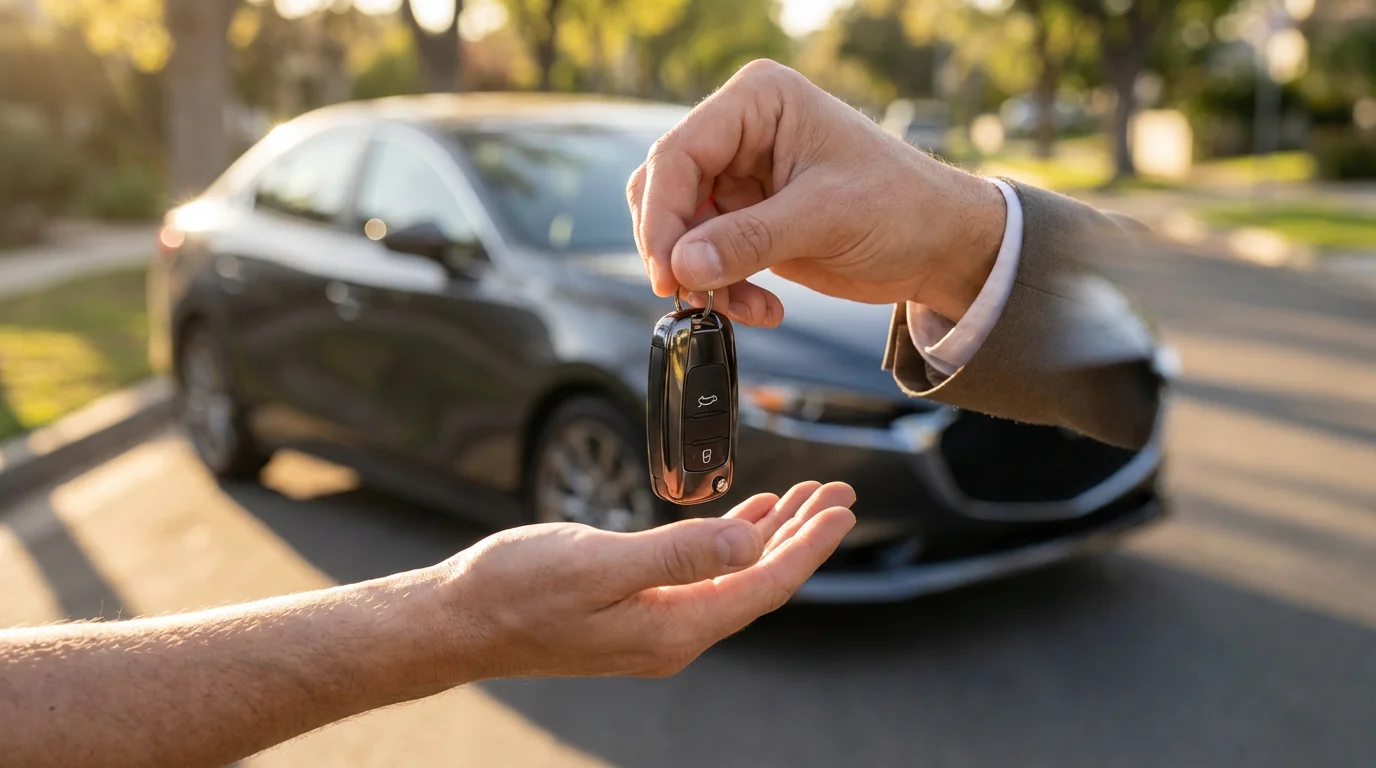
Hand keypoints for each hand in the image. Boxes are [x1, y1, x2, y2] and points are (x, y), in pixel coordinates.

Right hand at [438, 481, 855, 679]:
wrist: (456, 621)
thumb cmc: (515, 590)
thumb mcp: (598, 565)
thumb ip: (677, 554)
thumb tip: (751, 545)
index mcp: (673, 627)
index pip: (763, 585)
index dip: (808, 546)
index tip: (842, 508)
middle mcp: (673, 633)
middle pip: (758, 581)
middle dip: (801, 536)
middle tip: (838, 493)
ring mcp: (654, 623)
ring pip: (732, 575)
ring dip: (770, 535)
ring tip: (806, 498)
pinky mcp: (634, 609)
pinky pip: (700, 574)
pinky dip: (727, 540)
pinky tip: (743, 518)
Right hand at [626, 60, 1006, 326]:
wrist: (941, 245)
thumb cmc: (904, 205)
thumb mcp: (826, 218)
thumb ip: (749, 239)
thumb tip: (684, 265)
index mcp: (758, 102)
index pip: (680, 153)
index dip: (663, 215)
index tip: (668, 270)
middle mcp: (742, 133)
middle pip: (667, 190)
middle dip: (676, 248)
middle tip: (689, 294)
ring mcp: (741, 178)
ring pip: (681, 230)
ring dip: (702, 277)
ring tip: (738, 305)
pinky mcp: (747, 220)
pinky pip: (706, 258)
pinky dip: (724, 289)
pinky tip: (763, 307)